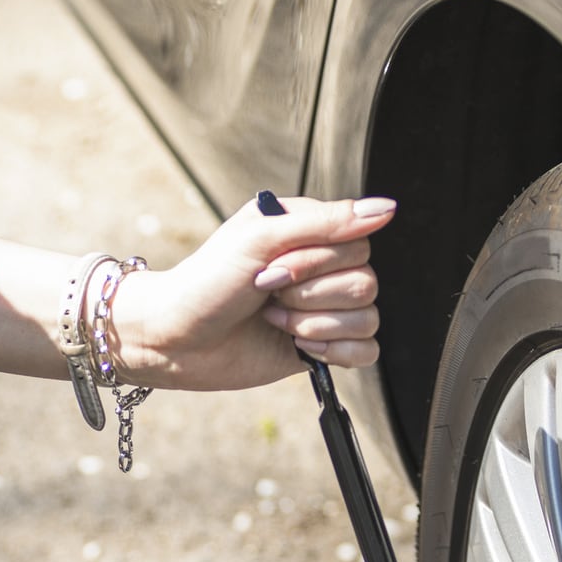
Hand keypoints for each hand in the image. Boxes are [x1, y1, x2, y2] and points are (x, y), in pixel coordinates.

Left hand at [110, 194, 395, 391]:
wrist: (174, 340)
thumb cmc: (206, 283)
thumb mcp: (261, 238)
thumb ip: (326, 222)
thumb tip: (387, 209)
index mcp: (309, 232)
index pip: (357, 242)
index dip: (318, 262)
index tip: (270, 270)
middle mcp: (320, 269)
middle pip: (365, 281)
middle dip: (312, 295)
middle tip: (267, 297)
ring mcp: (321, 310)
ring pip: (367, 316)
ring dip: (316, 324)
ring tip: (275, 321)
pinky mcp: (319, 348)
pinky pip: (366, 350)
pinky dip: (338, 352)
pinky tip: (302, 347)